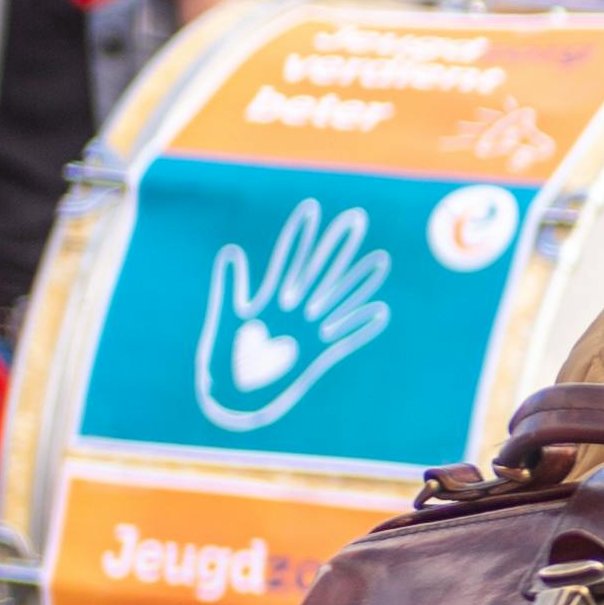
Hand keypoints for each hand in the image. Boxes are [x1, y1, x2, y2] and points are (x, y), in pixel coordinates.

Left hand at [197, 197, 395, 433]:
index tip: (311, 207)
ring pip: (339, 299)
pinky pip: (345, 339)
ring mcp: (308, 332)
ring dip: (359, 281)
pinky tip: (380, 312)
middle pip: (320, 271)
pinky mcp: (316, 356)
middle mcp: (294, 311)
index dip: (299, 234)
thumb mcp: (227, 317)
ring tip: (380, 260)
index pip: (289, 259)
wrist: (231, 397)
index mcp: (271, 299)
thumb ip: (230, 286)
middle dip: (336, 245)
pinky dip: (362, 327)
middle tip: (355, 218)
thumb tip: (232, 251)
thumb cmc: (223, 358)